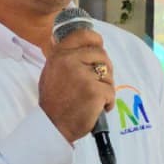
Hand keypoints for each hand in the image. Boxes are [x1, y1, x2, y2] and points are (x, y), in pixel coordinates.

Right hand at [38, 28, 114, 145]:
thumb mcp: (52, 72)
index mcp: (59, 55)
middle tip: (93, 85)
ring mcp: (83, 76)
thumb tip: (87, 43)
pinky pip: (111, 91)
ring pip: (109, 73)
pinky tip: (95, 108)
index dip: (95, 40)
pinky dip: (108, 102)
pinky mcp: (95, 91)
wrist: (52, 128)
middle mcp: (70, 61)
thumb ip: (67, 57)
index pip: (84, 35)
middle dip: (104, 70)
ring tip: (91, 98)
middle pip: (102, 55)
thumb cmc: (55, 102)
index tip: (98, 46)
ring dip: (105, 87)